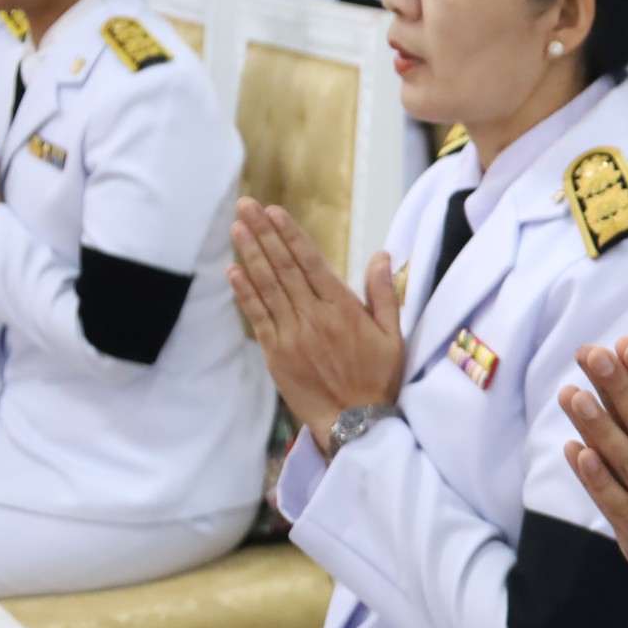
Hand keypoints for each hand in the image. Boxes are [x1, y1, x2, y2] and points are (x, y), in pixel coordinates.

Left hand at [226, 199, 403, 440]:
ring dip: (250, 254)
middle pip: (283, 267)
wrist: (354, 422)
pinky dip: (245, 292)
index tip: (275, 212)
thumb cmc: (378, 378)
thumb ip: (383, 293)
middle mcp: (313, 316)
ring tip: (237, 227)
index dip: (291, 235)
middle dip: (264, 233)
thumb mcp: (393, 335)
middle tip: (246, 206)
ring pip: (267, 286)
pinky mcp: (275, 352)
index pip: (311, 262)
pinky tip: (234, 270)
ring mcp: (291, 333)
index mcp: (343, 308)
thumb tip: (381, 255)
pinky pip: (257, 315)